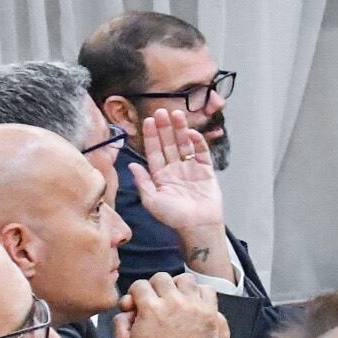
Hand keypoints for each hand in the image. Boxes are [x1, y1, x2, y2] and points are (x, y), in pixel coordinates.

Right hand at [114, 271, 230, 337]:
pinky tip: (194, 304)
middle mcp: (174, 302)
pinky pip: (208, 291)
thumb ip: (119, 323)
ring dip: (178, 287)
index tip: (138, 305)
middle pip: (162, 278)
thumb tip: (126, 310)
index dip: (135, 294)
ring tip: (176, 300)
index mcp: (151, 308)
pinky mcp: (211, 313)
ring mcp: (195, 306)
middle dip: (155, 287)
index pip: (139, 284)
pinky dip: (200, 294)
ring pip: (186, 280)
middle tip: (156, 301)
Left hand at [128, 108, 235, 278]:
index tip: (148, 121)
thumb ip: (142, 181)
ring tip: (177, 114)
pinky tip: (191, 133)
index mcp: (160, 175)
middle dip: (165, 128)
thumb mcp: (151, 200)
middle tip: (161, 111)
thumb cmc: (174, 217)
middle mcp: (174, 169)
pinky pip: (201, 153)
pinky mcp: (206, 172)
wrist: (198, 227)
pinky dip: (197, 143)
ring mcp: (191, 169)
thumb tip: (131, 164)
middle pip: (169, 144)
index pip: (154, 151)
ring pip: (184, 145)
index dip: (151, 136)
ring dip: (180, 130)